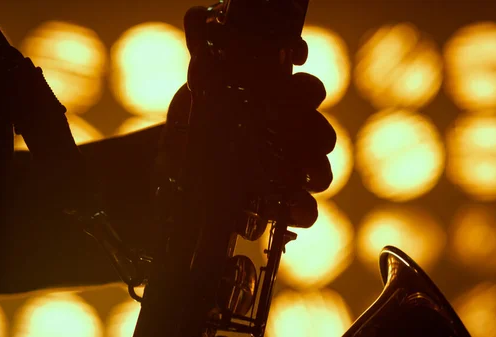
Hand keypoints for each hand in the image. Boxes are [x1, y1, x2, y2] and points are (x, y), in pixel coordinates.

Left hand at [161, 6, 335, 229]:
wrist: (176, 167)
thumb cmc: (194, 120)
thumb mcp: (196, 85)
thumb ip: (203, 54)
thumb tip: (198, 17)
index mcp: (278, 104)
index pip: (307, 93)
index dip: (307, 90)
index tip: (298, 91)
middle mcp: (289, 136)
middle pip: (319, 134)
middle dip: (318, 136)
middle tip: (310, 141)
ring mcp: (287, 171)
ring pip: (319, 171)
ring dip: (319, 173)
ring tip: (306, 178)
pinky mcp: (278, 203)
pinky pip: (304, 209)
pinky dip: (305, 210)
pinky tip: (295, 208)